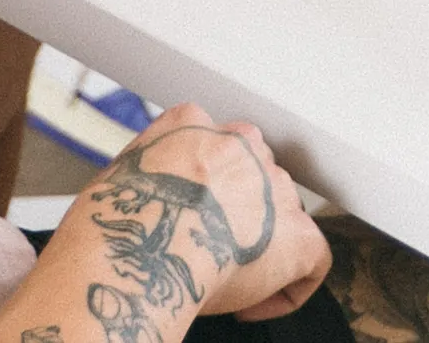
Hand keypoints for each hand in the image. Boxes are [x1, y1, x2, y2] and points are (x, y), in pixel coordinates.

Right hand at [72, 107, 328, 324]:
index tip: (192, 217)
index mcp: (194, 123)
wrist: (142, 247)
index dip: (206, 187)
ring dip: (260, 246)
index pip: (215, 144)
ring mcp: (273, 187)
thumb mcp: (123, 170)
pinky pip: (312, 258)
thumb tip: (151, 195)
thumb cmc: (117, 223)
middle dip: (237, 214)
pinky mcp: (296, 233)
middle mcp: (241, 146)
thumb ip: (155, 168)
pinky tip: (253, 305)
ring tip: (225, 281)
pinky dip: (289, 287)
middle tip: (210, 251)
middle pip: (253, 176)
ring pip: (282, 213)